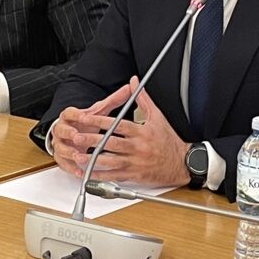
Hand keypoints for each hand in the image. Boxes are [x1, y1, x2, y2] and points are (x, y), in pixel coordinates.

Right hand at [50, 84, 131, 177]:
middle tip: (78, 137)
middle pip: (61, 130)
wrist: (73, 133)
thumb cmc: (86, 122)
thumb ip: (113, 101)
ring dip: (69, 152)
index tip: (83, 117)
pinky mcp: (61, 157)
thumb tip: (129, 89)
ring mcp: (60, 144)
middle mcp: (62, 129)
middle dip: (69, 134)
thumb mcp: (99, 111)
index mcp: (70, 116)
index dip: (76, 115)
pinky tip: (80, 171)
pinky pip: (63, 163)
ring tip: (79, 156)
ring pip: (61, 148)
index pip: (69, 113)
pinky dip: (71, 168)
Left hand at [69, 77, 188, 187]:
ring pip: (111, 161)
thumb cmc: (169, 140)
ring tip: (78, 156)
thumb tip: (134, 82)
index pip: (118, 125)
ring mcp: (135, 162)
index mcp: (142, 132)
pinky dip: (102, 176)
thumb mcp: (158, 116)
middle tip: (76, 137)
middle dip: (92, 140)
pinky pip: (115, 176)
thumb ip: (143, 98)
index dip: (101, 121)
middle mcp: (137, 147)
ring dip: (93, 160)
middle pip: (111, 143)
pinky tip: (89, 174)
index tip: (86, 118)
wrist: (182, 163)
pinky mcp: (135, 175)